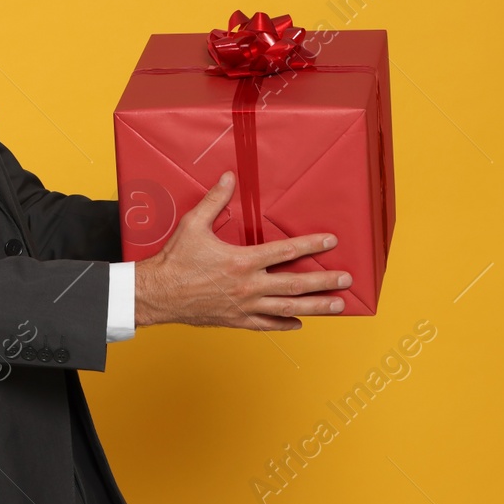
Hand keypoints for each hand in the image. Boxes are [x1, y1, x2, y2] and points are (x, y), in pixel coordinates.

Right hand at [133, 170, 350, 330]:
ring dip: (315, 307)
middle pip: (295, 284)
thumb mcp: (193, 224)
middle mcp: (248, 286)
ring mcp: (244, 306)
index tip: (330, 241)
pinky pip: (266, 325)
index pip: (285, 251)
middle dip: (324, 281)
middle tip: (346, 280)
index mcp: (242, 261)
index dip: (310, 245)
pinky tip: (299, 323)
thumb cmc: (175, 260)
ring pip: (287, 308)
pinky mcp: (236, 320)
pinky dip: (285, 325)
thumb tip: (229, 178)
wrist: (158, 294)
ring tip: (337, 306)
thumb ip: (215, 200)